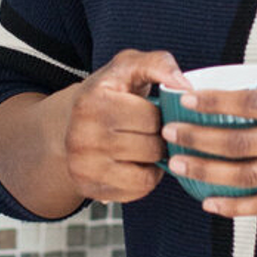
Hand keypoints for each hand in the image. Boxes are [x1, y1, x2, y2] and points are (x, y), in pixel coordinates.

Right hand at [64, 49, 190, 203]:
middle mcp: (82, 137)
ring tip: (148, 145)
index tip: (153, 110)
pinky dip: (145, 179)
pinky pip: (137, 192)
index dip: (161, 113)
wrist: (70, 122)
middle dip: (161, 138)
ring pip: (147, 175)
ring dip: (156, 161)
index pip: (151, 118)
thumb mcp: (130, 65)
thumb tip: (185, 86)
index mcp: (93, 102)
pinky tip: (137, 163)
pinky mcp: (89, 189)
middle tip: (153, 130)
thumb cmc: (109, 91)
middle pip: (150, 147)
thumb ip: (159, 64)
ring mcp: (83, 167)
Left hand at [163, 30, 256, 216]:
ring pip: (242, 175)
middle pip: (235, 140)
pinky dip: (235, 206)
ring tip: (178, 163)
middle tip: (168, 132)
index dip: (211, 100)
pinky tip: (211, 203)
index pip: (246, 100)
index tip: (185, 97)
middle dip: (195, 136)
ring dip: (205, 170)